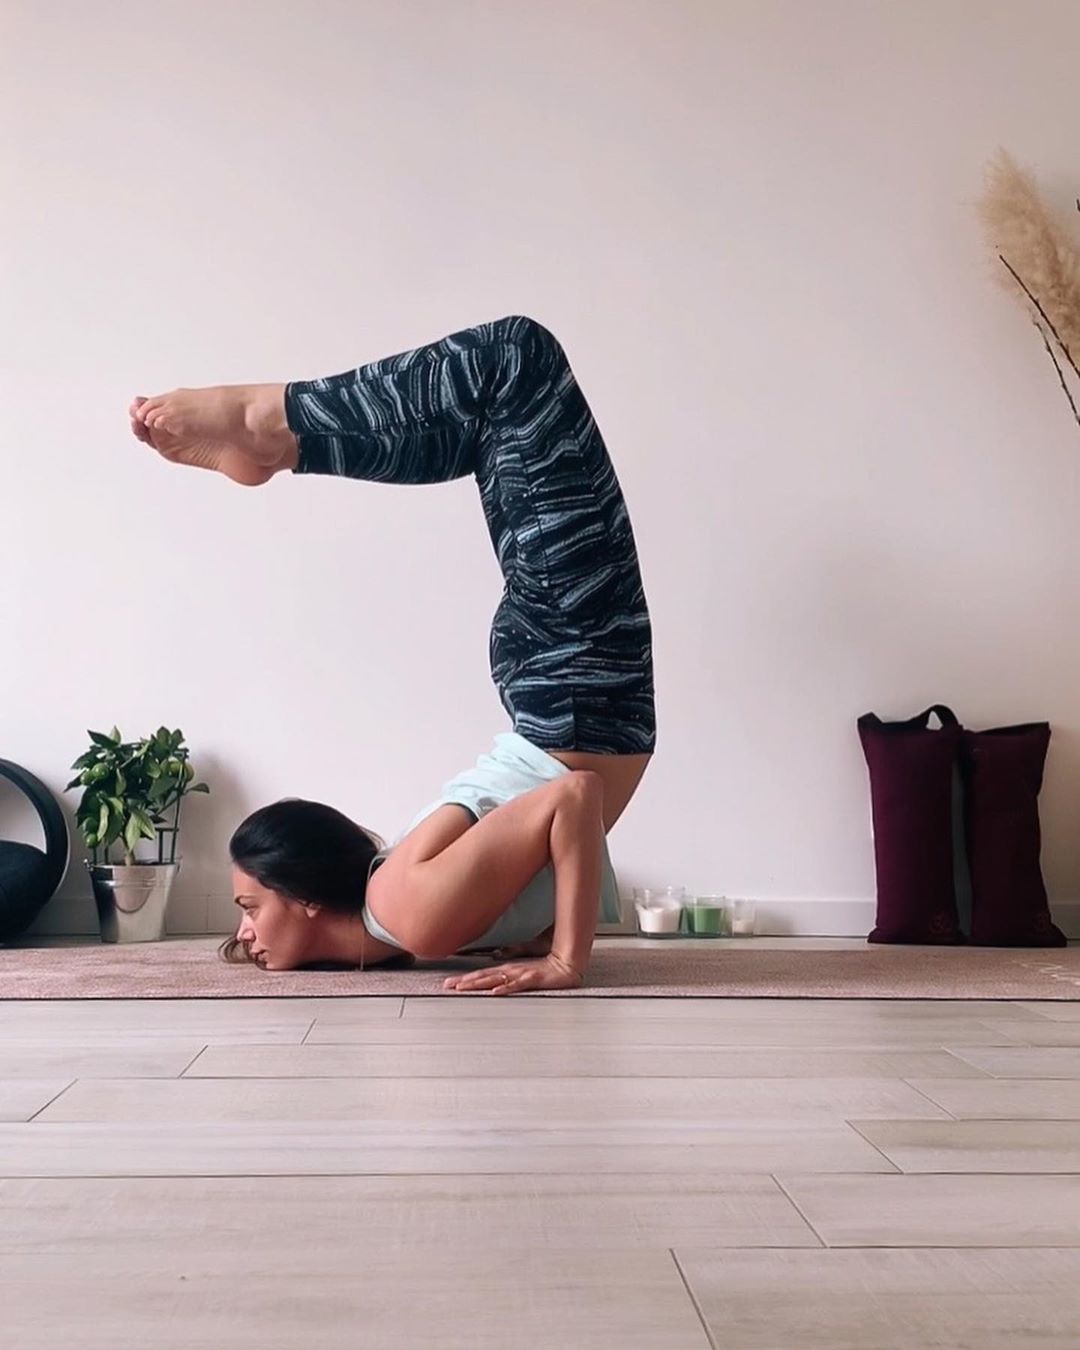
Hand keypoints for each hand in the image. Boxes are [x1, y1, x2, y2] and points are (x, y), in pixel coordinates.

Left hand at [443, 952, 583, 994]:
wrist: (566, 964)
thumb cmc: (545, 971)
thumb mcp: (522, 973)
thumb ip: (508, 977)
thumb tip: (493, 984)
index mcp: (507, 970)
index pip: (481, 975)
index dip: (465, 979)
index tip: (449, 983)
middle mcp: (510, 971)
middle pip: (483, 976)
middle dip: (464, 981)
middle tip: (447, 985)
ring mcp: (520, 974)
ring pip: (495, 979)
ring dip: (478, 983)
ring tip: (463, 987)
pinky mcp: (532, 979)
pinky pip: (517, 985)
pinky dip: (505, 988)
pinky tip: (495, 992)